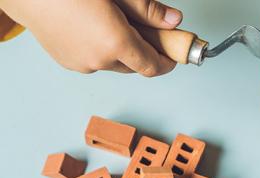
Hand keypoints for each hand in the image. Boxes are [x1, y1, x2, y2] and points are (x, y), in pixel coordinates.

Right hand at [0, 0, 182, 75]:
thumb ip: (147, 10)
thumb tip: (173, 20)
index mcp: (115, 43)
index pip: (152, 66)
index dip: (167, 62)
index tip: (174, 55)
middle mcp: (99, 61)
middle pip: (134, 66)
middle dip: (145, 53)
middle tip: (149, 33)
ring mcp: (81, 64)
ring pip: (114, 63)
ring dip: (123, 52)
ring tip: (117, 26)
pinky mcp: (67, 62)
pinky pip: (95, 61)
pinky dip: (103, 51)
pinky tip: (96, 29)